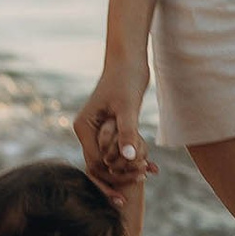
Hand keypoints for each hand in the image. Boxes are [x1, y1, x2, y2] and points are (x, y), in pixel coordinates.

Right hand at [72, 59, 154, 190]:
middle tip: (146, 175)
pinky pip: (117, 152)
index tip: (140, 174)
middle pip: (100, 166)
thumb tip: (128, 157)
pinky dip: (131, 158)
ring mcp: (95, 132)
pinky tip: (150, 163)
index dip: (117, 172)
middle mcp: (85, 131)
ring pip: (109, 161)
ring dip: (128, 168)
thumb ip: (127, 132)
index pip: (96, 162)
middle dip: (122, 173)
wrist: (129, 60)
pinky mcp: (107, 130)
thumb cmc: (127, 78)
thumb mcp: (128, 107)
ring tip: (150, 169)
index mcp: (83, 127)